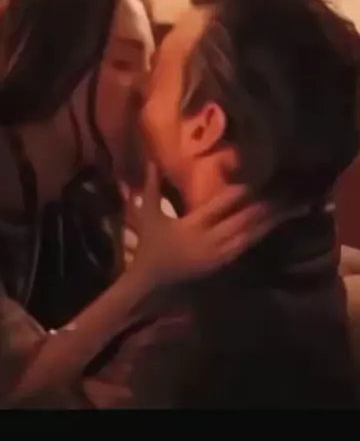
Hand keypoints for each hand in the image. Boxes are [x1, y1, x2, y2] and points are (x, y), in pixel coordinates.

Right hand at [129, 163, 292, 287]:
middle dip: (266, 206)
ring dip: (270, 221)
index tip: (258, 176)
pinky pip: (246, 247)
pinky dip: (260, 234)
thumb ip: (151, 187)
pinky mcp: (222, 263)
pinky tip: (273, 224)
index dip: (240, 191)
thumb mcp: (148, 214)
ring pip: (250, 235)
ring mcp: (219, 254)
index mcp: (192, 226)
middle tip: (287, 191)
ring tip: (292, 208)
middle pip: (243, 221)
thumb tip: (151, 161)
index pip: (220, 205)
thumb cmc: (150, 244)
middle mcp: (209, 240)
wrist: (151, 280)